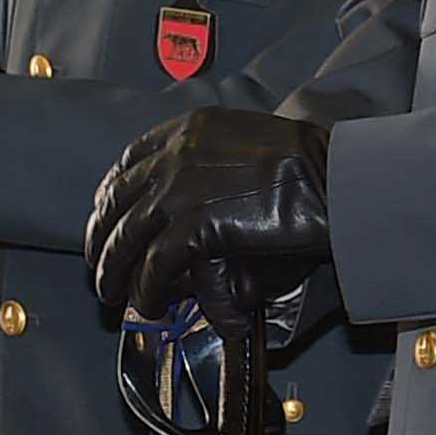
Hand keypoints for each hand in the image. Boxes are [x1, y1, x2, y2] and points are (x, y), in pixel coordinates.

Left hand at [86, 112, 332, 328]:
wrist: (334, 179)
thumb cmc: (309, 162)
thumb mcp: (249, 139)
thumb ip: (213, 159)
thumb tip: (196, 198)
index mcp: (186, 130)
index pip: (128, 162)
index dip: (111, 196)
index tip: (108, 218)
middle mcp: (174, 156)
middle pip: (116, 203)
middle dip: (103, 239)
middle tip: (101, 265)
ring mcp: (179, 192)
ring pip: (126, 239)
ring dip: (114, 272)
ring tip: (113, 295)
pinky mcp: (193, 229)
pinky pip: (153, 268)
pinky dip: (146, 290)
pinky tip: (150, 304)